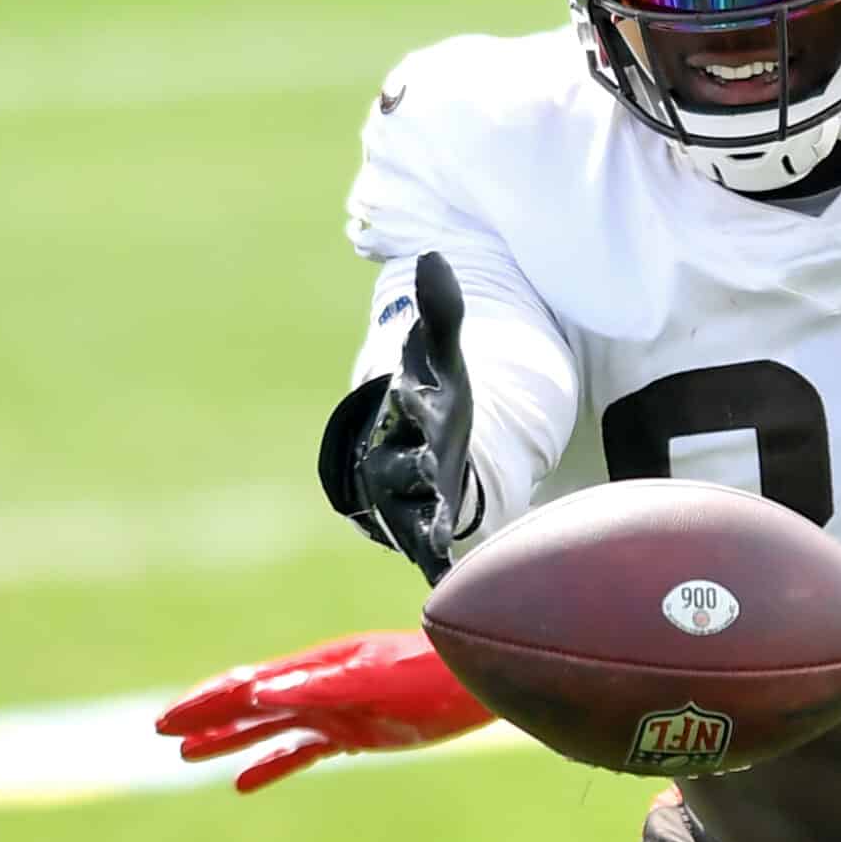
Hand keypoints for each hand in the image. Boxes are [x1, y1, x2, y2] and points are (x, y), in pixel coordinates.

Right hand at [155, 629, 494, 792]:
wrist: (477, 683)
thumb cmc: (429, 677)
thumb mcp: (373, 680)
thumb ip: (320, 685)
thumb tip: (260, 688)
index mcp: (315, 670)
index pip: (247, 686)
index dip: (206, 703)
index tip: (164, 720)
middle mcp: (318, 687)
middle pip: (249, 704)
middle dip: (205, 718)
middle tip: (160, 733)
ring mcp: (336, 710)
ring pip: (269, 728)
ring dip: (229, 740)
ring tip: (187, 755)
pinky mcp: (356, 732)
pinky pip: (302, 751)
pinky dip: (271, 765)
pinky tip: (244, 783)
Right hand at [339, 253, 473, 584]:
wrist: (415, 445)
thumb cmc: (434, 396)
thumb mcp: (441, 356)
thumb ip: (442, 313)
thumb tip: (434, 257)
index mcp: (404, 411)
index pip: (409, 404)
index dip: (415, 401)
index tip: (420, 396)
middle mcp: (394, 456)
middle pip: (403, 467)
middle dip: (418, 473)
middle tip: (435, 481)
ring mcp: (404, 497)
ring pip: (407, 515)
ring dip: (421, 528)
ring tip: (439, 541)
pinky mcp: (420, 527)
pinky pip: (424, 550)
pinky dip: (434, 565)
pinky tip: (446, 583)